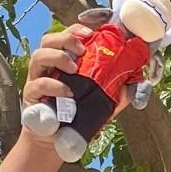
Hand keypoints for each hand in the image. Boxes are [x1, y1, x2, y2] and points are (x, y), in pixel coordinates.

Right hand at [22, 25, 129, 144]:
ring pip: (38, 56)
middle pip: (48, 40)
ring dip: (57, 57)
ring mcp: (37, 79)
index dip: (76, 30)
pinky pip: (37, 84)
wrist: (57, 141)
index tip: (90, 33)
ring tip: (74, 68)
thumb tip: (139, 81)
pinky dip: (53, 85)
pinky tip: (68, 92)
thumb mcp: (104, 102)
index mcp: (64, 62)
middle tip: (82, 49)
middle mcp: (48, 67)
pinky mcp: (31, 96)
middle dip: (66, 39)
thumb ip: (119, 91)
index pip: (66, 37)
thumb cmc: (79, 116)